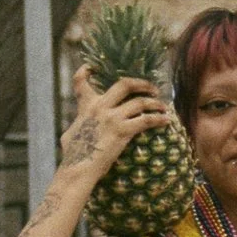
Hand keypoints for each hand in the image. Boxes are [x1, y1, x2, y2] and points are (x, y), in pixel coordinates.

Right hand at [58, 72, 173, 187]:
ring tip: (163, 106)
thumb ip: (78, 124)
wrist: (79, 169)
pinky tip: (166, 120)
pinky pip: (146, 120)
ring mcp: (112, 118)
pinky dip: (158, 119)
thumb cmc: (73, 156)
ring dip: (154, 103)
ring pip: (140, 102)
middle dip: (141, 83)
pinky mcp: (122, 131)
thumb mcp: (70, 134)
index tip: (96, 67)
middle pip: (124, 84)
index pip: (81, 81)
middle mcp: (100, 107)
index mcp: (86, 106)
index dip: (87, 70)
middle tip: (151, 88)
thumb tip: (78, 126)